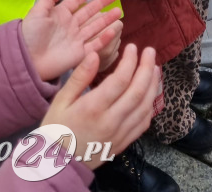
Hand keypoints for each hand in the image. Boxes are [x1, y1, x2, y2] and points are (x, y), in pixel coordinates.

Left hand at [22, 0, 122, 81]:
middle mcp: (71, 25)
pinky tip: (113, 30)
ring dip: (107, 19)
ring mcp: (76, 39)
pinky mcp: (80, 54)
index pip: (77, 0)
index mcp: (61, 14)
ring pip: (95, 26)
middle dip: (102, 2)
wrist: (26, 60)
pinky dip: (104, 38)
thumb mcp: (37, 11)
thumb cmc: (30, 35)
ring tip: (119, 11)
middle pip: (90, 11)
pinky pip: (95, 44)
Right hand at [42, 44, 159, 169]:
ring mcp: (119, 134)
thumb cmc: (56, 128)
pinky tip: (150, 94)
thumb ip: (80, 77)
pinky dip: (150, 106)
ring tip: (155, 67)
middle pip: (137, 92)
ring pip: (144, 107)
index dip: (130, 61)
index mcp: (93, 108)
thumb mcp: (61, 100)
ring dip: (153, 85)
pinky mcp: (123, 143)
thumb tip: (95, 54)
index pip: (120, 80)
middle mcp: (110, 121)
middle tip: (150, 51)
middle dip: (147, 68)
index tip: (132, 47)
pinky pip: (143, 124)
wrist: (57, 164)